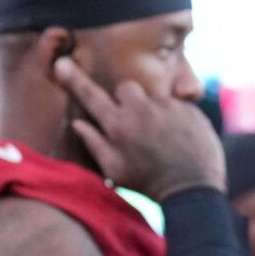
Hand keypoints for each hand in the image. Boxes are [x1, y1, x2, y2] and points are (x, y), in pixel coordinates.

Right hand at [53, 57, 224, 200]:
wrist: (192, 192)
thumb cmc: (148, 185)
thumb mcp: (115, 171)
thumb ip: (95, 143)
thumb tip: (77, 123)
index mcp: (117, 125)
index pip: (91, 96)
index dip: (75, 80)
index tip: (61, 64)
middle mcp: (140, 109)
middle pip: (126, 87)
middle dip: (126, 99)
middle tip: (134, 122)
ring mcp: (167, 106)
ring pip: (153, 95)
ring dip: (152, 109)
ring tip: (161, 134)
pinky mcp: (189, 108)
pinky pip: (177, 103)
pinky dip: (175, 116)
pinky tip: (178, 137)